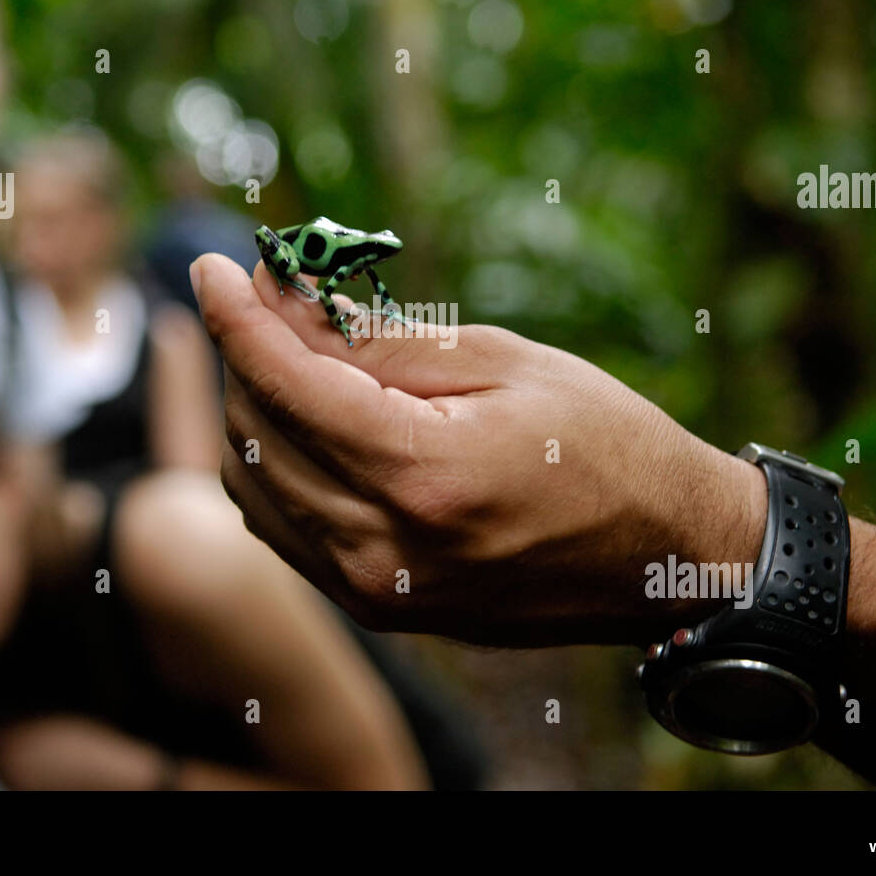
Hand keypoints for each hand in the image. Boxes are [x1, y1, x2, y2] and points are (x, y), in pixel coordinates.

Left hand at [191, 253, 765, 647]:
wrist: (664, 559)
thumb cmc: (605, 444)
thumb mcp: (504, 363)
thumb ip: (383, 341)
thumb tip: (289, 302)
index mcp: (423, 476)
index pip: (287, 387)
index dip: (237, 318)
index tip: (212, 268)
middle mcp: (384, 547)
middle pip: (257, 434)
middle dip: (245, 355)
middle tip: (271, 300)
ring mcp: (375, 590)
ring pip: (253, 487)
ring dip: (252, 412)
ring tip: (291, 357)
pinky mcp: (378, 608)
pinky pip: (283, 530)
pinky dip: (272, 468)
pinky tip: (307, 426)